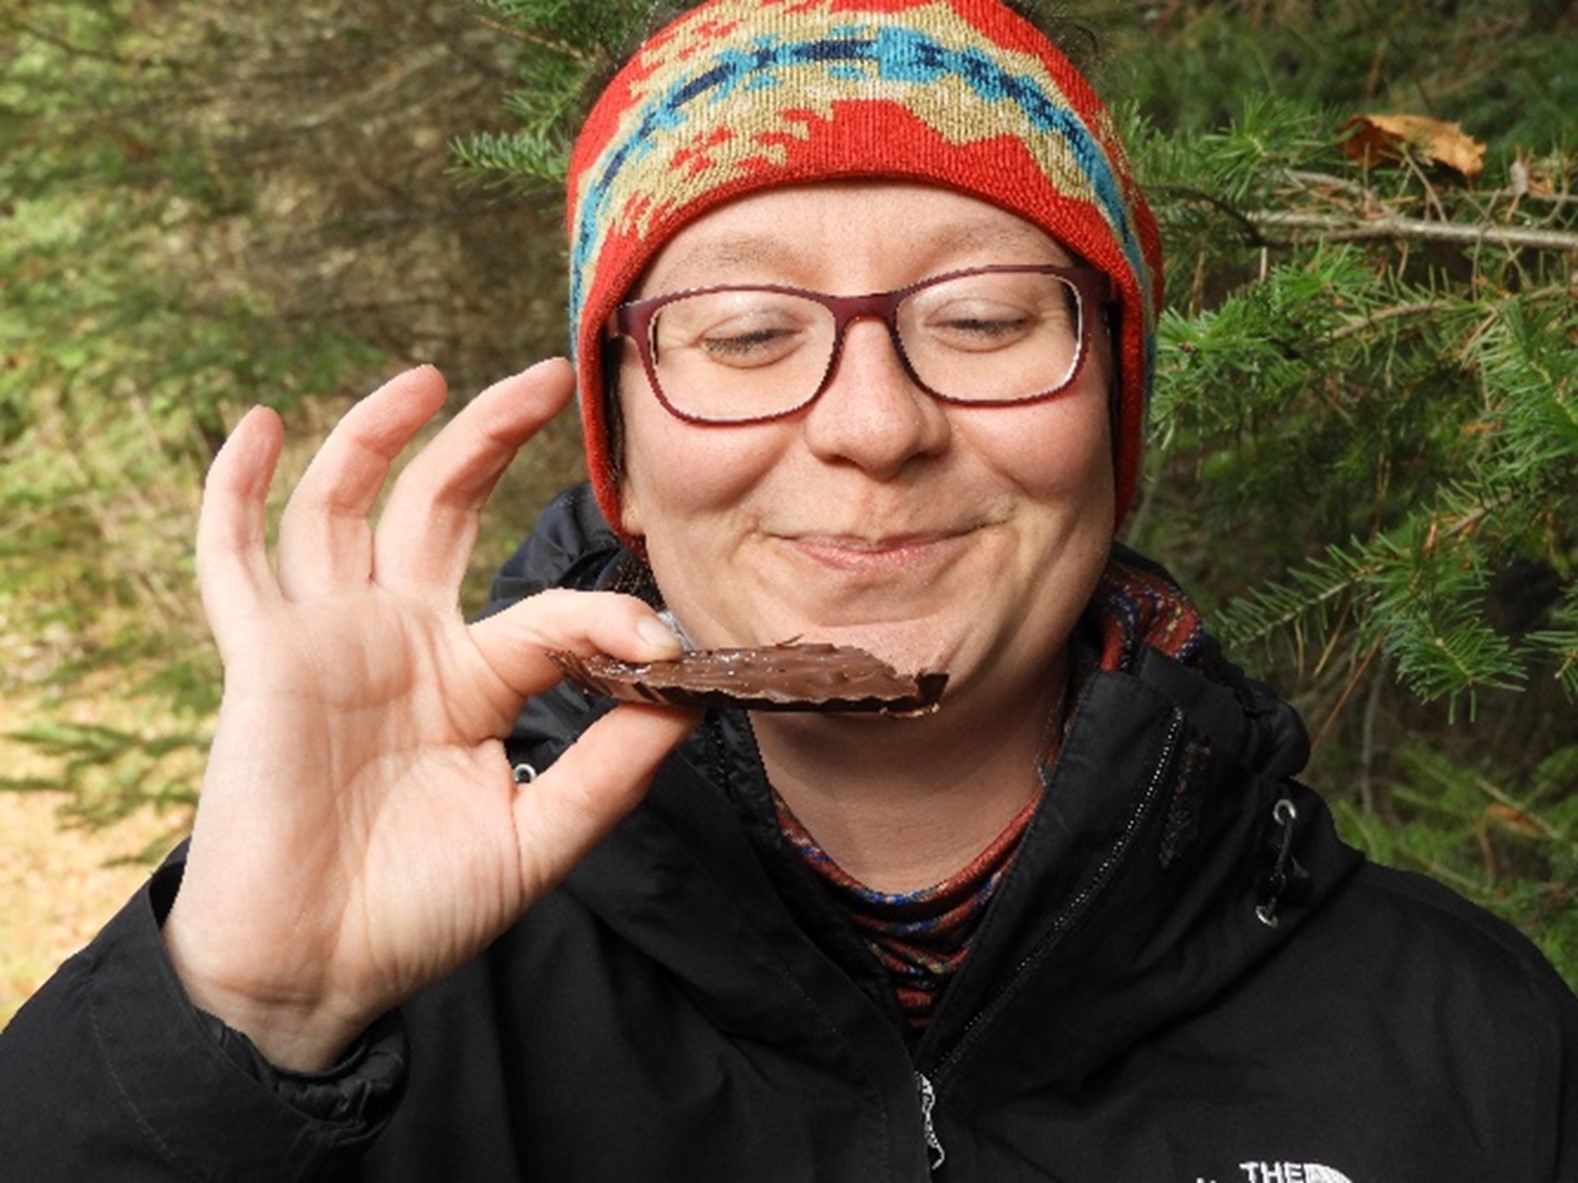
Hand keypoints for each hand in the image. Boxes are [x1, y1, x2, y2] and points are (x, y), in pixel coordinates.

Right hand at [162, 361, 694, 1070]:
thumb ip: (610, 767)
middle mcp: (401, 642)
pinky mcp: (263, 658)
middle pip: (442, 509)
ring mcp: (329, 641)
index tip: (667, 645)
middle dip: (488, 438)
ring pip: (344, 509)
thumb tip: (691, 695)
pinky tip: (258, 427)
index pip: (550, 614)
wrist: (316, 973)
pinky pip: (234, 560)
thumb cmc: (419, 913)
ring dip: (379, 435)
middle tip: (548, 376)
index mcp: (471, 681)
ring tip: (428, 377)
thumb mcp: (538, 839)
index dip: (611, 621)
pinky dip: (236, 491)